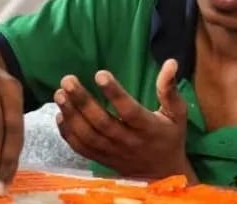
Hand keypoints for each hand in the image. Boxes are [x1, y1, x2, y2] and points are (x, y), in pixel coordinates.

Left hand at [54, 59, 194, 181]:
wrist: (162, 174)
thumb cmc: (170, 137)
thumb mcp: (177, 114)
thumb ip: (170, 89)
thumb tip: (170, 63)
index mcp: (147, 128)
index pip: (129, 110)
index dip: (114, 93)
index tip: (100, 74)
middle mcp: (128, 141)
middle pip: (101, 122)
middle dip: (82, 101)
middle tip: (68, 80)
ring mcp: (112, 152)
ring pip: (87, 136)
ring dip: (71, 115)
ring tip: (59, 94)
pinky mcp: (101, 159)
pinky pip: (81, 148)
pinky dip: (67, 133)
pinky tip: (59, 115)